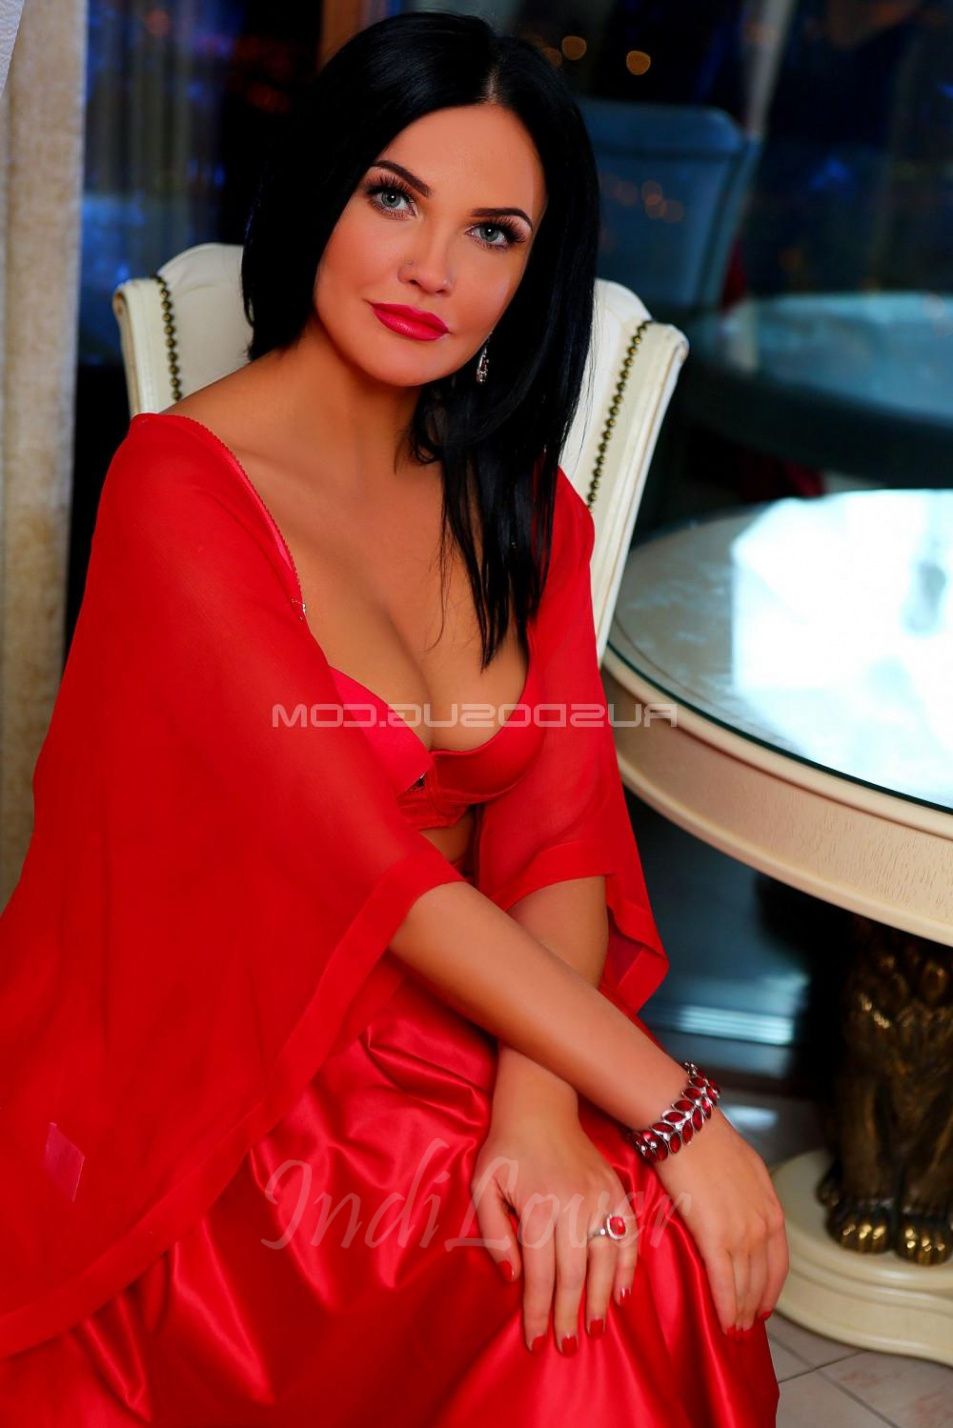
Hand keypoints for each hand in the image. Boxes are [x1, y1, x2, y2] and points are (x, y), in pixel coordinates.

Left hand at [471, 1105, 636, 1353]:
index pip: (540, 1275)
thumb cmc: (506, 1148)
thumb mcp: (483, 1184)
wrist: (540, 1104)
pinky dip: (629, 1267)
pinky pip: (629, 1235)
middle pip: (574, 1274)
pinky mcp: (616, 1189)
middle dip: (569, 1315)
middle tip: (567, 1347)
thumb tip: (512, 1275)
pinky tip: (621, 1293)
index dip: (538, 1312)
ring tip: (593, 1329)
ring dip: (600, 1299)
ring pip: (606, 1260)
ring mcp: (599, 1197)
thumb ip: (493, 1231)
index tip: (536, 1342)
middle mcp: (572, 1205)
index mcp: (537, 1208)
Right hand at [652, 1105, 788, 1333]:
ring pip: (744, 1285)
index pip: (778, 1261)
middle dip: (754, 1304)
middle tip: (745, 1324)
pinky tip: (722, 1321)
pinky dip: (724, 1306)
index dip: (771, 1287)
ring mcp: (742, 1233)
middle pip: (763, 1278)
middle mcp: (763, 1225)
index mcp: (771, 1208)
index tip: (763, 1303)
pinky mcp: (716, 1238)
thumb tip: (740, 1209)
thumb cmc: (708, 1140)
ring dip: (739, 1311)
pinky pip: (724, 1282)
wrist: (689, 1127)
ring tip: (732, 1329)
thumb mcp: (745, 1168)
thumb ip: (749, 1196)